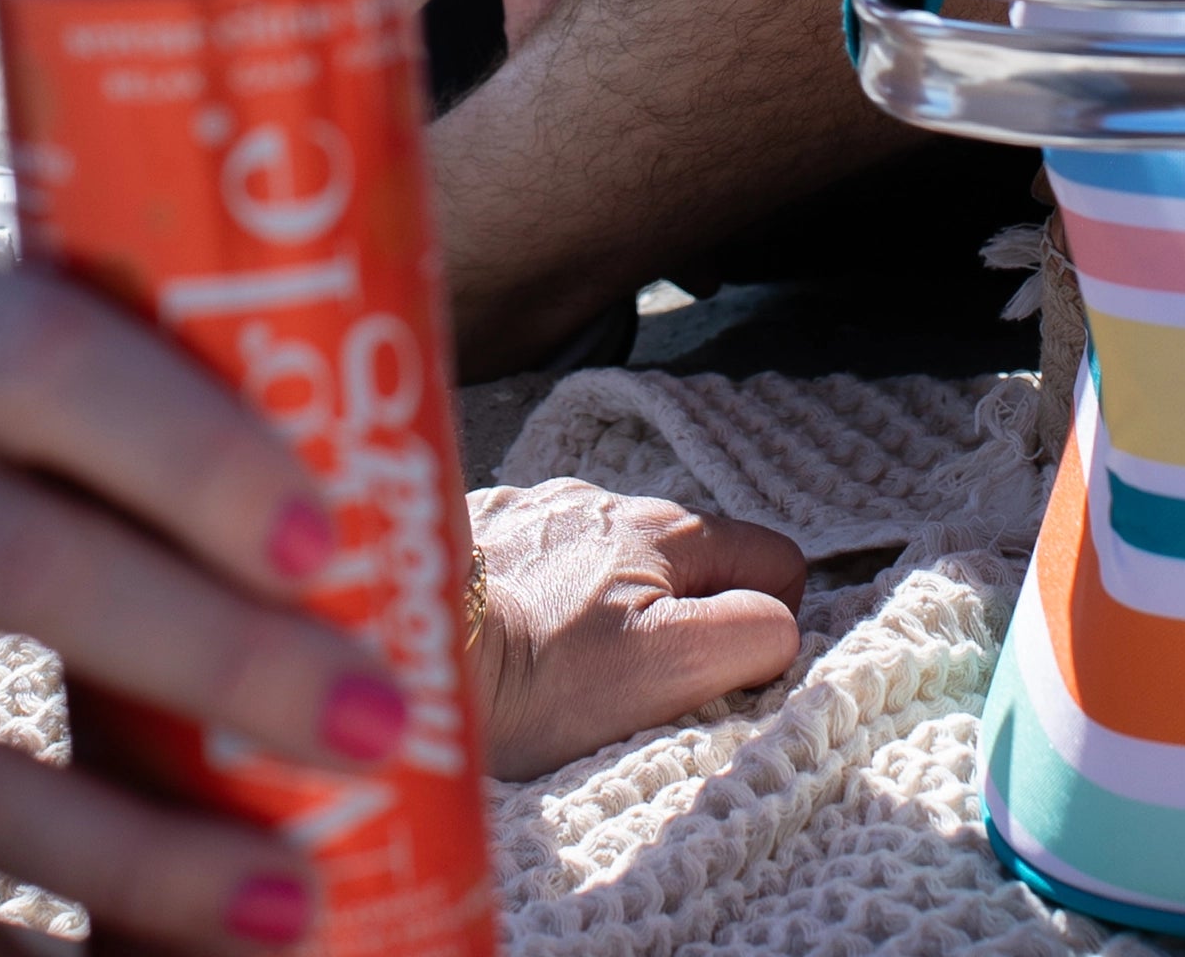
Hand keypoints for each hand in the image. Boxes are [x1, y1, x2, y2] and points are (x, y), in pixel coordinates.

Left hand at [468, 480, 803, 779]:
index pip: (772, 558)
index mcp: (664, 528)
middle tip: (638, 685)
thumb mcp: (666, 667)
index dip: (766, 623)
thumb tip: (778, 625)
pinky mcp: (476, 527)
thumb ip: (747, 635)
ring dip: (607, 604)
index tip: (725, 676)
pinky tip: (514, 637)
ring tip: (566, 666)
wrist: (406, 650)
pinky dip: (540, 595)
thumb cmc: (536, 676)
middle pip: (690, 562)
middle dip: (682, 617)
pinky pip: (539, 559)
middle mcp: (602, 498)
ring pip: (611, 558)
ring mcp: (533, 507)